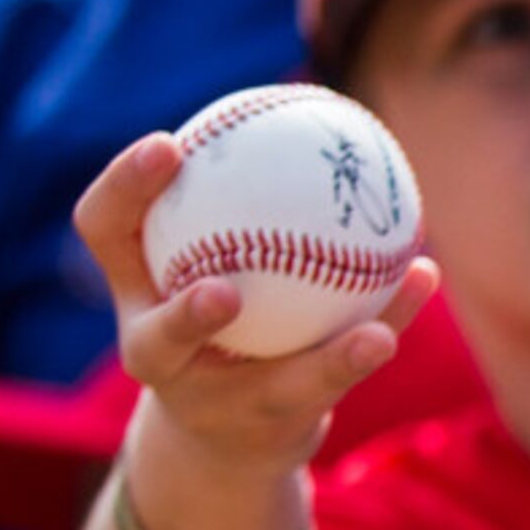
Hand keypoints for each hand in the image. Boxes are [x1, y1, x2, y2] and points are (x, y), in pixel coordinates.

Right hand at [74, 133, 435, 477]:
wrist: (228, 428)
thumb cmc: (214, 313)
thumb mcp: (199, 252)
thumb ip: (225, 195)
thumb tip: (294, 101)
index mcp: (133, 294)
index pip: (104, 233)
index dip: (125, 190)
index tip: (167, 145)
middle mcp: (161, 356)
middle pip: (159, 343)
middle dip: (187, 319)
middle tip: (223, 291)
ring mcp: (224, 402)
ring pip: (279, 387)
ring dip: (329, 361)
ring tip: (377, 335)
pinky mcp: (283, 422)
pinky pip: (346, 377)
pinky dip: (390, 323)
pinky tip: (425, 275)